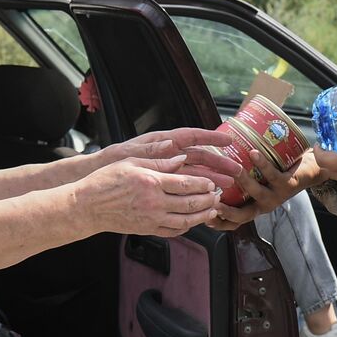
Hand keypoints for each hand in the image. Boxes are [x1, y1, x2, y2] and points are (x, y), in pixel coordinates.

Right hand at [77, 155, 223, 236]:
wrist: (87, 206)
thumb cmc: (105, 181)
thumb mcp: (131, 162)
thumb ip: (158, 161)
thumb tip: (181, 158)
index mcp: (151, 182)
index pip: (186, 183)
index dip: (203, 183)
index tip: (212, 182)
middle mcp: (154, 203)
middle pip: (191, 203)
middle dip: (208, 199)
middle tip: (217, 195)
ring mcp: (151, 219)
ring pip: (186, 220)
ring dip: (203, 215)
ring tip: (212, 209)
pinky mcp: (147, 229)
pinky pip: (173, 231)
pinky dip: (187, 227)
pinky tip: (193, 221)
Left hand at [105, 127, 239, 189]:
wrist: (99, 179)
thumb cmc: (113, 161)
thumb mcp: (131, 154)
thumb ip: (152, 150)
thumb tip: (172, 145)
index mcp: (163, 142)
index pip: (192, 137)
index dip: (212, 137)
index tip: (229, 140)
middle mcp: (169, 155)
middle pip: (200, 157)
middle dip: (219, 163)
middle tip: (238, 170)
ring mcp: (169, 170)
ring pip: (196, 173)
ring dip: (213, 178)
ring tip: (230, 186)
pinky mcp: (165, 184)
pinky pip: (186, 187)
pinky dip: (197, 191)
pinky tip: (209, 199)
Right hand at [207, 148, 322, 230]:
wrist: (310, 170)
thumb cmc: (278, 172)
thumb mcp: (256, 179)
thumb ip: (237, 175)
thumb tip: (210, 157)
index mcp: (253, 206)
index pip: (233, 222)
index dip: (218, 223)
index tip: (203, 217)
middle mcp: (263, 205)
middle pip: (242, 216)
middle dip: (225, 212)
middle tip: (211, 201)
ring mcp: (275, 196)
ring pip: (256, 193)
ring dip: (242, 181)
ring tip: (232, 169)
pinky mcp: (287, 184)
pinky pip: (272, 175)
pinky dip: (262, 164)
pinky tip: (253, 153)